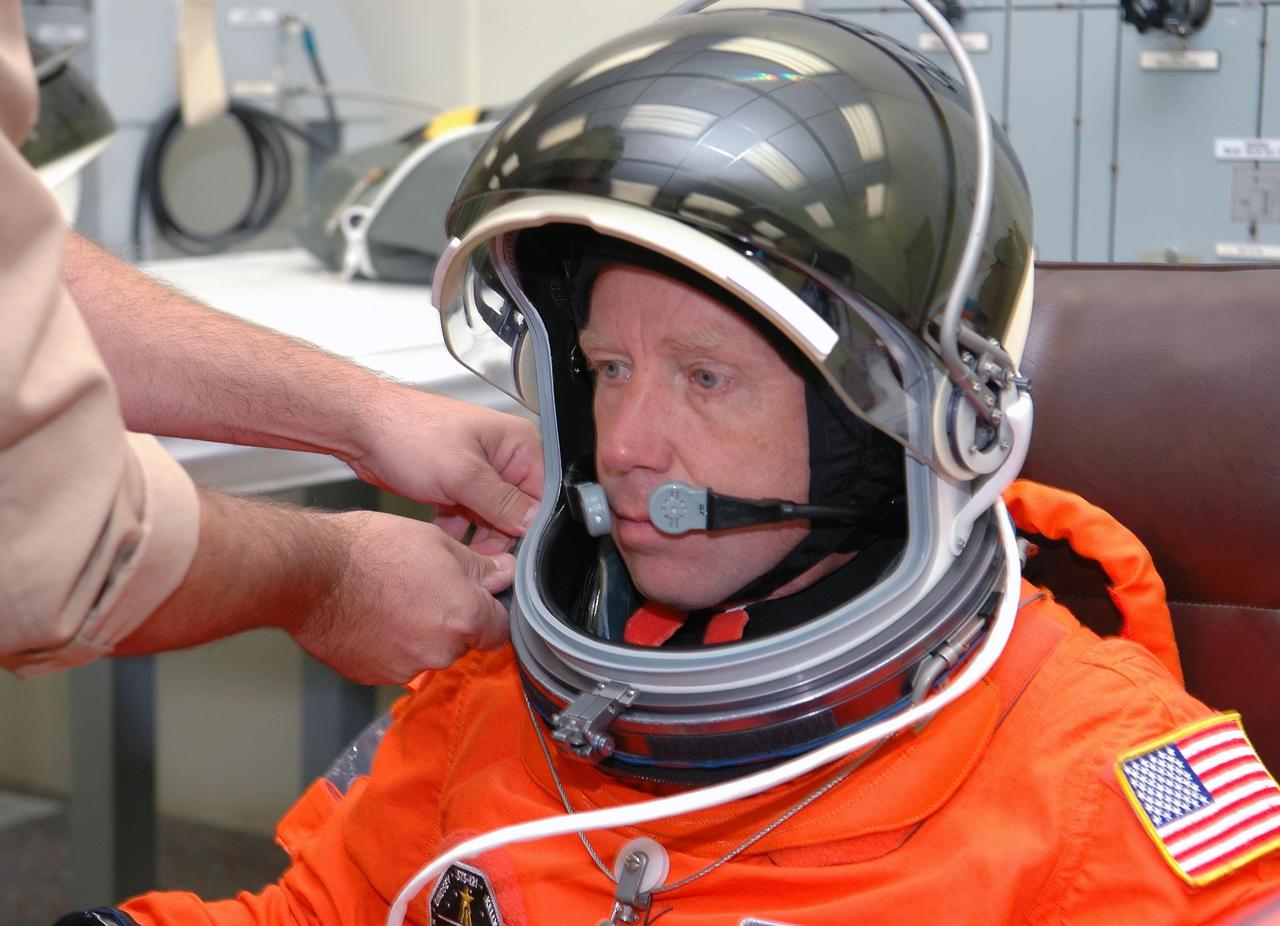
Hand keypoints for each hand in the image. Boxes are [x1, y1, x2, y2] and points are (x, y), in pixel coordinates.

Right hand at [289, 510, 514, 684]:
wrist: (311, 573)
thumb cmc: (371, 551)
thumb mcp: (436, 542)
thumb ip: (476, 566)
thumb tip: (503, 572)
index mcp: (464, 618)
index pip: (499, 629)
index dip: (490, 611)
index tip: (477, 597)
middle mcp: (440, 651)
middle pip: (463, 642)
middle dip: (452, 619)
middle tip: (426, 587)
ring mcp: (405, 669)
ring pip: (428, 653)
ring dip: (420, 633)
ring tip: (394, 598)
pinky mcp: (373, 676)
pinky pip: (395, 662)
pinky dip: (391, 644)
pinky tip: (374, 615)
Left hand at [345, 386, 542, 549]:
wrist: (362, 429)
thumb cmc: (408, 432)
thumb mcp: (462, 474)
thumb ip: (502, 502)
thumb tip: (531, 523)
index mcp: (517, 444)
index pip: (541, 495)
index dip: (527, 525)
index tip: (512, 550)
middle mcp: (502, 456)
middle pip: (517, 510)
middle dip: (499, 534)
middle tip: (482, 556)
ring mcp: (478, 471)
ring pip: (492, 517)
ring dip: (478, 534)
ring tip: (462, 549)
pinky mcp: (456, 484)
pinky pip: (469, 515)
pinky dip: (458, 527)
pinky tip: (444, 532)